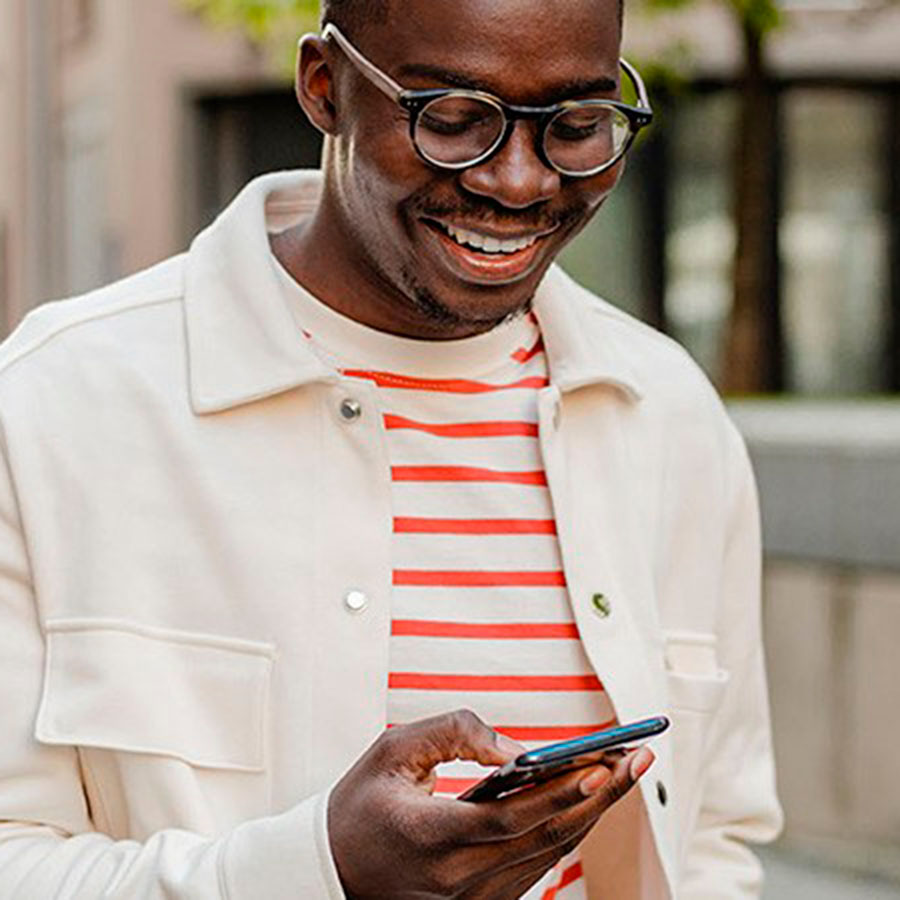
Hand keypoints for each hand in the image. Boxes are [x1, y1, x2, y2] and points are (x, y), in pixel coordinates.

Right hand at [327, 709, 654, 898]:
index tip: (604, 762)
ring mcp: (473, 898)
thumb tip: (517, 749)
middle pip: (546, 837)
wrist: (333, 871)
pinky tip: (587, 799)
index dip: (561, 791)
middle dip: (600, 795)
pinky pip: (535, 865)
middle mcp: (458, 879)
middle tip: (637, 756)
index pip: (511, 817)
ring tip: (624, 770)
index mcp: (430, 838)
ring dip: (591, 811)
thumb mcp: (393, 751)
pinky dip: (565, 829)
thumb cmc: (361, 806)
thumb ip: (454, 733)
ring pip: (549, 854)